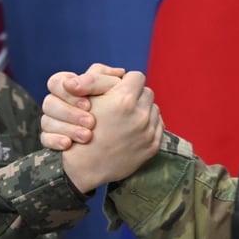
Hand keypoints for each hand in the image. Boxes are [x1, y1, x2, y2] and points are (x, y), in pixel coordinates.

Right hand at [41, 63, 124, 150]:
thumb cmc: (120, 108)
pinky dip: (55, 141)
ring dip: (67, 128)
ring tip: (87, 136)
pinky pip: (45, 139)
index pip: (56, 82)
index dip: (68, 93)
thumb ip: (100, 79)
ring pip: (46, 121)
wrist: (124, 140)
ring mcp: (55, 122)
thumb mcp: (114, 90)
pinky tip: (68, 144)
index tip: (88, 104)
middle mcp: (60, 102)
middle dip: (70, 113)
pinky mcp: (54, 140)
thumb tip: (83, 80)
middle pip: (49, 102)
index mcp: (71, 86)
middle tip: (91, 122)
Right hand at [59, 71, 162, 192]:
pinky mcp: (152, 146)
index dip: (126, 81)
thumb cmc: (80, 129)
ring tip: (127, 118)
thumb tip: (121, 73)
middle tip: (123, 104)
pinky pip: (158, 126)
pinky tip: (134, 129)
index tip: (119, 88)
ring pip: (153, 109)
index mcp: (124, 99)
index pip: (137, 77)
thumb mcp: (87, 98)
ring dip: (143, 110)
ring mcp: (148, 132)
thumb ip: (102, 80)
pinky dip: (148, 125)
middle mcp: (140, 115)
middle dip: (136, 95)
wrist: (84, 166)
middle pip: (147, 92)